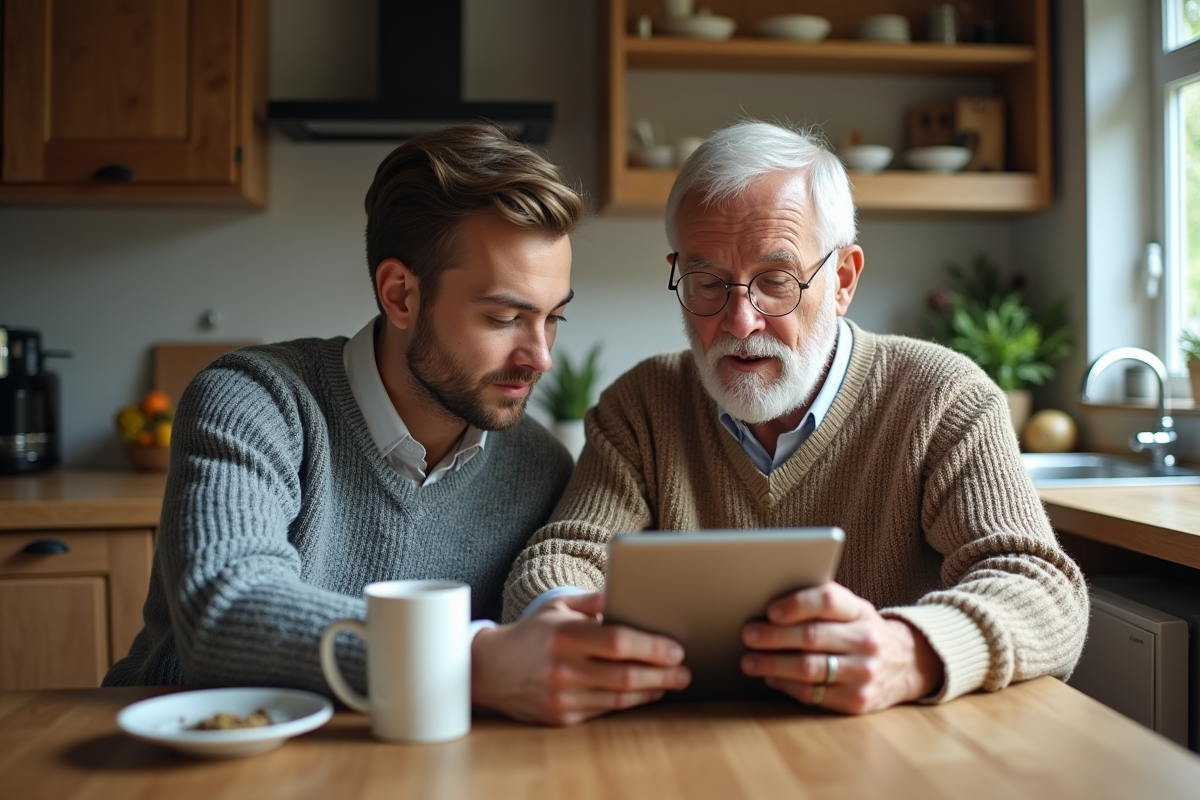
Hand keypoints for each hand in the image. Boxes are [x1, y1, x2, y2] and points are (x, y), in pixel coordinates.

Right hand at [471, 592, 690, 725]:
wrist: (489, 671)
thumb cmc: (531, 634)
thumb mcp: (558, 608)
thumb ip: (594, 602)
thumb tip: (628, 592)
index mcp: (564, 635)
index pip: (618, 642)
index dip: (651, 647)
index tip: (675, 648)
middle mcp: (563, 668)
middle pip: (626, 675)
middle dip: (663, 674)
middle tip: (684, 670)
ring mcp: (561, 696)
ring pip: (620, 697)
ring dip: (652, 690)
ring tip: (672, 681)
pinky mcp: (561, 717)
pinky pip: (605, 710)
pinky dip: (629, 702)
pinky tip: (645, 693)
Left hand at [739, 582, 943, 713]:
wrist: (905, 664)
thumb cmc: (859, 630)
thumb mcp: (851, 609)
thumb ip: (819, 604)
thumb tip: (768, 607)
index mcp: (860, 610)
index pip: (828, 601)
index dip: (797, 604)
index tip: (770, 610)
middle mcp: (866, 641)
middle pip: (813, 637)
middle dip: (774, 637)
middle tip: (748, 635)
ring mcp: (864, 673)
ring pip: (809, 669)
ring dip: (773, 665)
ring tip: (750, 661)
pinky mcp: (857, 701)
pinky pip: (813, 694)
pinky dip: (786, 686)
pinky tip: (771, 678)